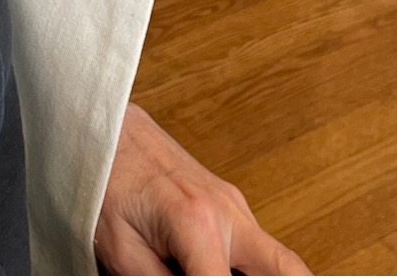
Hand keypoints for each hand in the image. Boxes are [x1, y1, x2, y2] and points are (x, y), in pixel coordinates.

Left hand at [96, 103, 309, 275]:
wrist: (112, 133)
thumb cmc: (109, 184)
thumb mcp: (122, 251)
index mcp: (198, 224)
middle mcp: (228, 213)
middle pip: (288, 268)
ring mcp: (235, 205)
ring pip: (275, 258)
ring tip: (208, 270)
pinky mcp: (231, 204)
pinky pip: (256, 245)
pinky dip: (248, 268)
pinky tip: (217, 270)